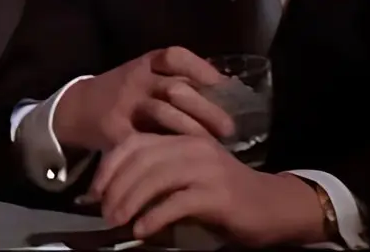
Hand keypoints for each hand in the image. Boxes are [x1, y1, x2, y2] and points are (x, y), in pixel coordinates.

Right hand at [53, 46, 232, 151]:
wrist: (76, 108)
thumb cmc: (121, 93)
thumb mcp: (143, 76)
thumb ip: (174, 79)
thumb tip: (223, 89)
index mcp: (145, 64)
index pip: (174, 56)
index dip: (199, 67)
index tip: (220, 84)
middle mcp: (136, 79)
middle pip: (176, 89)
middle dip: (206, 109)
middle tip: (229, 129)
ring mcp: (124, 104)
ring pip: (163, 113)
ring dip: (191, 130)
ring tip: (211, 147)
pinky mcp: (113, 129)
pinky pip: (142, 139)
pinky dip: (162, 150)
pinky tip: (179, 160)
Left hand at [87, 134, 325, 247]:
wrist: (275, 207)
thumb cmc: (226, 195)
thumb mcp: (188, 177)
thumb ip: (157, 176)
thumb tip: (111, 195)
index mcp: (182, 139)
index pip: (134, 144)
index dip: (109, 167)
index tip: (94, 192)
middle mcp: (192, 147)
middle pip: (140, 160)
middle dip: (115, 187)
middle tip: (104, 212)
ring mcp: (206, 169)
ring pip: (154, 178)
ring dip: (129, 202)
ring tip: (117, 222)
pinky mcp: (217, 194)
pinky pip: (176, 203)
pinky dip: (153, 217)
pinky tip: (141, 230)